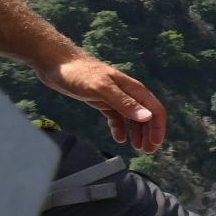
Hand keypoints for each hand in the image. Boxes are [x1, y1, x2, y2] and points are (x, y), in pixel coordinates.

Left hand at [36, 55, 167, 152]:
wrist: (56, 64)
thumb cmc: (79, 73)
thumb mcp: (102, 89)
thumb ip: (124, 103)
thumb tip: (147, 117)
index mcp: (133, 89)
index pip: (155, 110)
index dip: (158, 128)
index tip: (154, 144)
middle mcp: (128, 93)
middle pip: (147, 116)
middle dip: (149, 133)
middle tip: (147, 151)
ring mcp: (115, 97)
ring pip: (133, 118)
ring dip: (138, 133)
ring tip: (136, 147)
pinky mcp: (103, 101)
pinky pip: (117, 117)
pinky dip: (120, 128)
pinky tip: (119, 138)